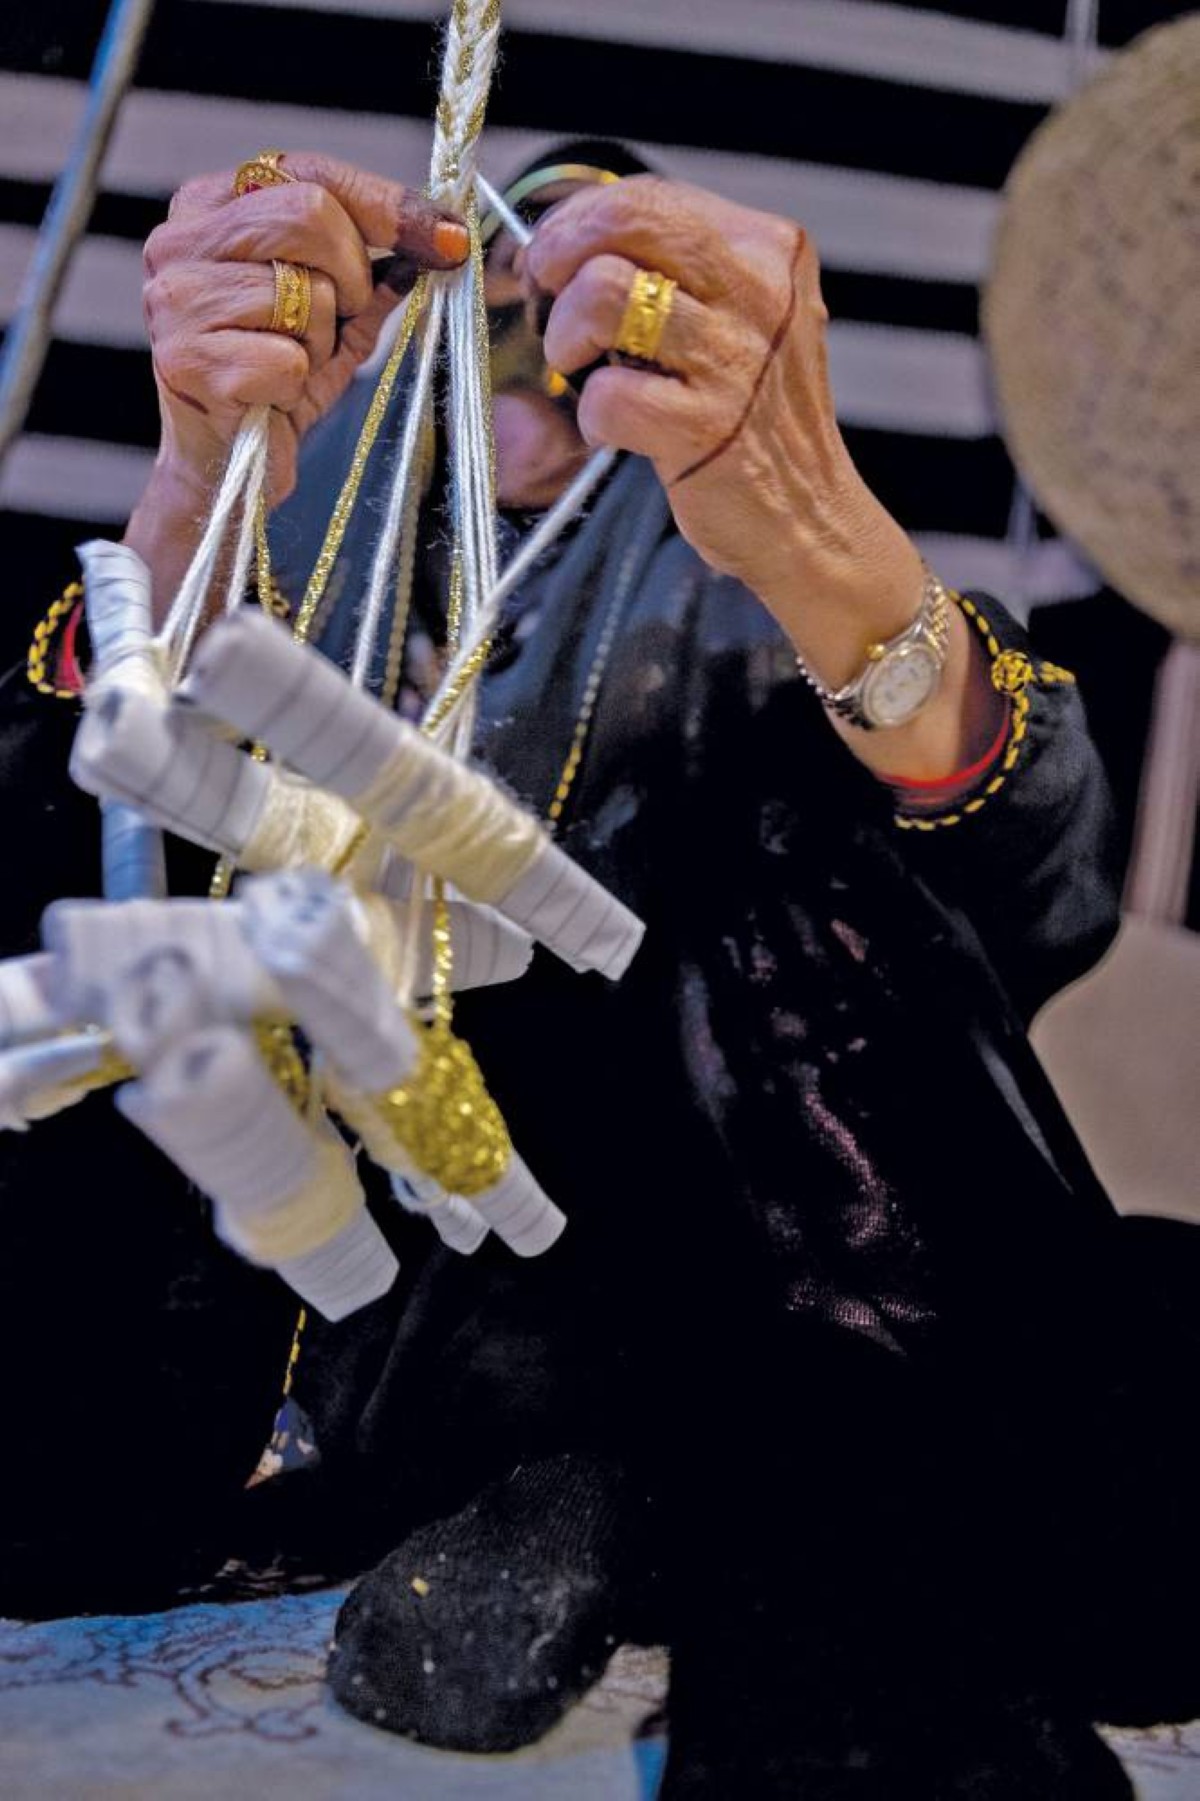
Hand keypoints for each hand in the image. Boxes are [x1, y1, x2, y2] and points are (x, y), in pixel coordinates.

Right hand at [141, 153, 468, 504]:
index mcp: (209, 208)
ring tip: (291, 363)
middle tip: (344, 318)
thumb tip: (442, 237)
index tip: (449, 240)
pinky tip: (269, 395)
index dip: (388, 205)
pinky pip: (287, 357)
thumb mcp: (338, 317)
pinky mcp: (185, 360)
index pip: (310, 173)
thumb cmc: (278, 381)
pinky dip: (298, 383)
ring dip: (320, 340)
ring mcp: (174, 300)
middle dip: (352, 274)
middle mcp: (177, 241)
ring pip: (304, 291)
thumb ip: (378, 271)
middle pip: (308, 213)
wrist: (227, 469)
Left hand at [525, 175, 923, 668]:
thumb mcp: (740, 319)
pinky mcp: (706, 428)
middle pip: (624, 221)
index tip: (555, 263)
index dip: (578, 222)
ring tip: (579, 367)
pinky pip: (607, 394)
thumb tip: (566, 241)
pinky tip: (612, 428)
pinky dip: (590, 414)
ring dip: (565, 335)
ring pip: (603, 294)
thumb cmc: (755, 417)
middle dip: (559, 255)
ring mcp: (736, 361)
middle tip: (546, 299)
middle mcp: (760, 292)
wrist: (808, 517)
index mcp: (770, 250)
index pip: (649, 197)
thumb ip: (677, 271)